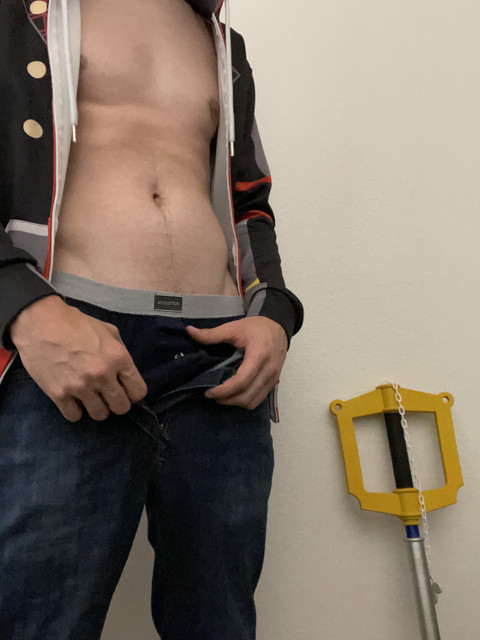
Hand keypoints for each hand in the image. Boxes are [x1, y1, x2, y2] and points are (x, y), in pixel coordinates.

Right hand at [10, 296, 147, 421]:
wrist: (40, 322)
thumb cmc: (75, 323)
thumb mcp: (108, 330)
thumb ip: (121, 351)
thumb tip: (125, 372)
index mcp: (118, 358)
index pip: (138, 392)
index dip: (133, 393)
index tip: (125, 390)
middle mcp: (102, 375)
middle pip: (121, 407)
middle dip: (117, 403)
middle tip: (107, 395)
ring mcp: (81, 387)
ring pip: (100, 415)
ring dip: (97, 408)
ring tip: (90, 397)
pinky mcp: (59, 394)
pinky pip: (75, 416)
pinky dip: (75, 410)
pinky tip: (73, 399)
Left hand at [186, 316, 286, 409]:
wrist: (278, 327)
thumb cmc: (257, 327)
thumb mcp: (234, 327)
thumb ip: (212, 334)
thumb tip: (190, 331)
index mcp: (259, 354)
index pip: (241, 381)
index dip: (223, 390)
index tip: (208, 391)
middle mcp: (269, 369)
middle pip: (246, 395)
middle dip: (227, 399)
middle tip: (212, 394)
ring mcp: (273, 378)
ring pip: (253, 401)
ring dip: (235, 402)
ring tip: (222, 395)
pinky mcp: (274, 383)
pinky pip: (258, 399)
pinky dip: (245, 400)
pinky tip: (234, 393)